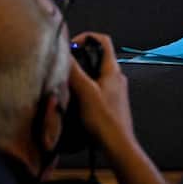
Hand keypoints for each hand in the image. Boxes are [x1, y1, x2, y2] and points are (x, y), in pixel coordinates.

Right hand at [67, 32, 133, 146]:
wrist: (118, 146)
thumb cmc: (105, 121)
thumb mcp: (85, 92)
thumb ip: (75, 71)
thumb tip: (64, 54)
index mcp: (112, 70)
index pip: (103, 41)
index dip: (87, 37)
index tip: (71, 44)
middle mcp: (116, 77)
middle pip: (97, 56)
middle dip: (80, 57)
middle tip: (64, 64)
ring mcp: (114, 90)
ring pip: (95, 73)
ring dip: (81, 74)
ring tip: (66, 82)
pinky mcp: (110, 103)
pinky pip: (96, 87)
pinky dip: (84, 88)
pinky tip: (74, 99)